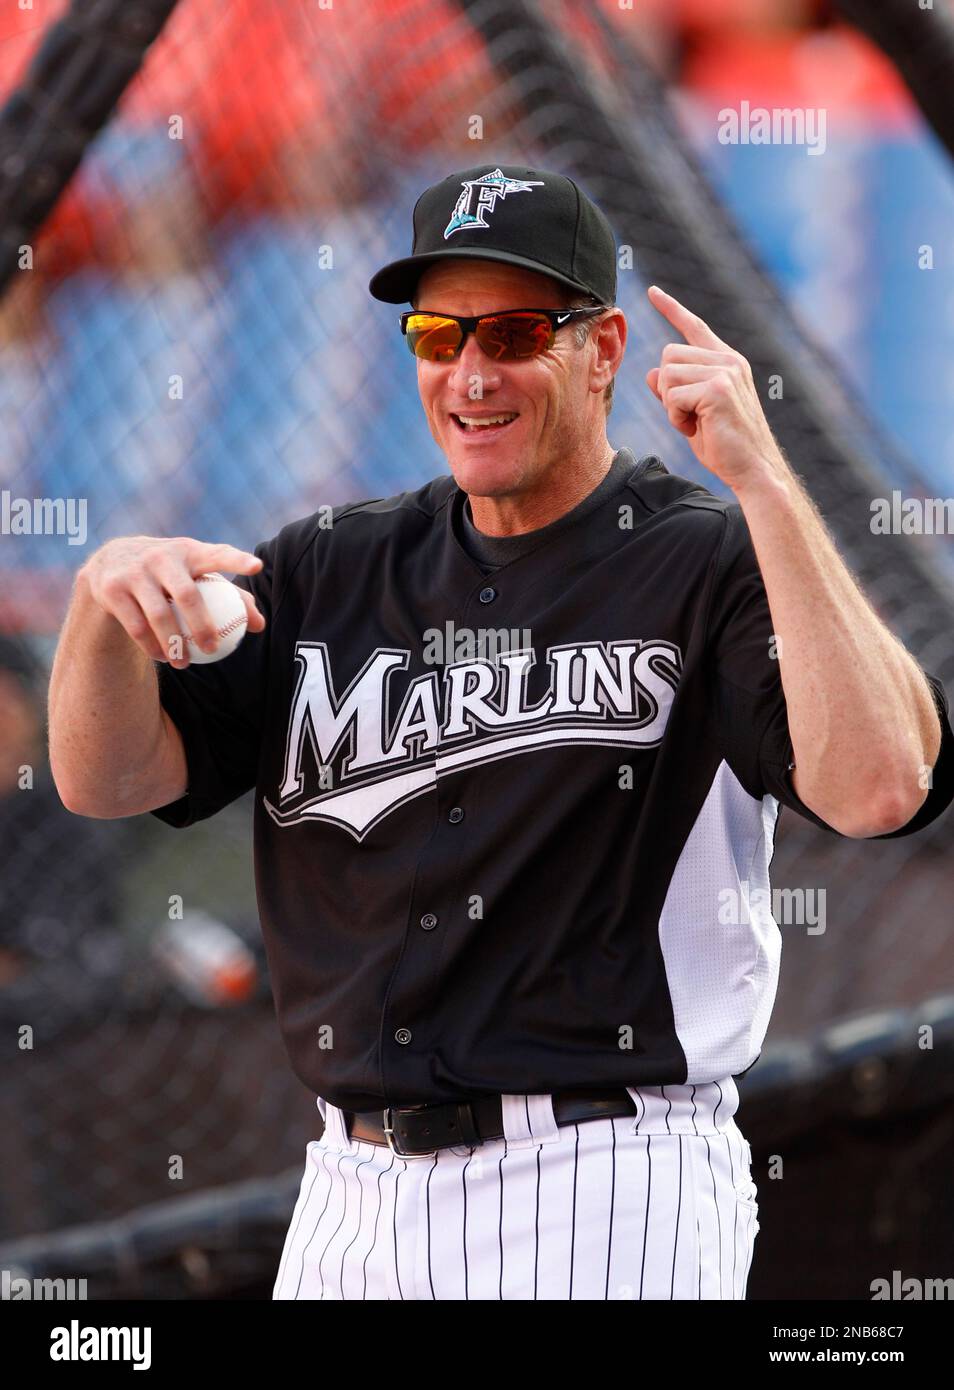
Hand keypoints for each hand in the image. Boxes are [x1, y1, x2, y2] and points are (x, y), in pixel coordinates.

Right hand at [79, 537, 265, 667]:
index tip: (257, 567)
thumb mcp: (195, 575)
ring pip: (159, 616)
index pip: (217, 553)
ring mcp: (134, 572)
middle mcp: (161, 557)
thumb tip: (258, 625)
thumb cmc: (168, 573)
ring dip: (174, 644)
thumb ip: (229, 595)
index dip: (236, 559)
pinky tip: (162, 658)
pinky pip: (136, 626)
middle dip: (202, 625)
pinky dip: (151, 646)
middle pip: (187, 595)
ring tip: (185, 664)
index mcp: (188, 551)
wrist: (109, 563)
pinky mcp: (112, 589)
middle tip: (214, 649)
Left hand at [645, 285, 782, 491]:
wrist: (753, 469)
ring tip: (694, 422)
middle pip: (668, 355)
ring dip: (670, 405)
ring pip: (667, 374)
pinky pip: (672, 395)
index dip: (671, 309)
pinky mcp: (718, 389)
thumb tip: (651, 372)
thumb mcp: (693, 413)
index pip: (694, 328)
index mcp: (726, 362)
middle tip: (687, 415)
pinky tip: (696, 428)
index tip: (652, 292)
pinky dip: (676, 417)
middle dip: (667, 390)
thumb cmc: (724, 445)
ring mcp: (725, 372)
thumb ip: (673, 390)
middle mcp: (728, 360)